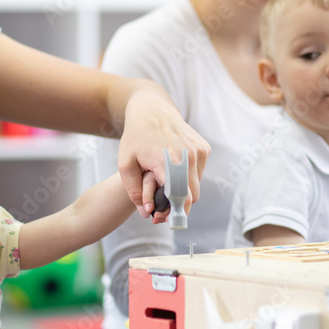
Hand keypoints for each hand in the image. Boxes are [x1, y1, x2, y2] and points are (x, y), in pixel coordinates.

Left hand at [118, 90, 209, 218]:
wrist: (152, 109)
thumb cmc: (135, 137)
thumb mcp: (125, 163)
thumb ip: (133, 191)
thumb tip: (146, 213)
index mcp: (168, 161)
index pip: (181, 198)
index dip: (174, 213)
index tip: (164, 219)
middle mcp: (188, 156)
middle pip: (192, 197)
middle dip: (179, 206)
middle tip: (163, 209)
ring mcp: (198, 151)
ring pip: (197, 187)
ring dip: (184, 192)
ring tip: (166, 188)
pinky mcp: (204, 148)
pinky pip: (199, 174)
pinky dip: (189, 178)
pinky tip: (174, 172)